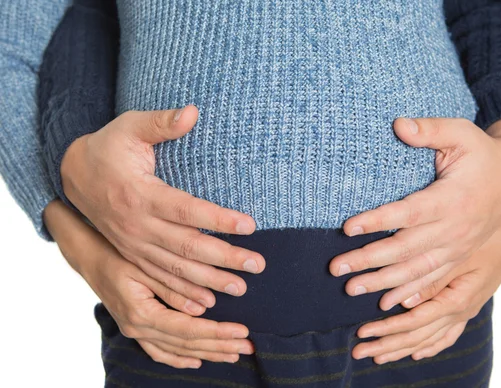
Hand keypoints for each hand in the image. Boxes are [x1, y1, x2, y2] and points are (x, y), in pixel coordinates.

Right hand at [44, 200, 254, 368]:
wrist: (89, 255)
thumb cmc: (117, 254)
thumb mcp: (145, 265)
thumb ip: (172, 286)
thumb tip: (204, 306)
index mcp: (141, 314)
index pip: (188, 330)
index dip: (217, 332)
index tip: (243, 331)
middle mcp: (138, 329)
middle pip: (187, 344)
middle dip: (220, 345)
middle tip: (249, 346)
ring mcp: (135, 332)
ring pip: (177, 350)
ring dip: (207, 352)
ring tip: (233, 354)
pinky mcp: (135, 329)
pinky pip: (161, 351)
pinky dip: (180, 357)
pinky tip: (197, 361)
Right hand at [61, 105, 265, 306]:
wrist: (74, 175)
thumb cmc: (108, 148)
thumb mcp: (129, 127)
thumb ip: (160, 122)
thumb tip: (193, 111)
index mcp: (141, 194)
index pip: (186, 210)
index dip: (218, 219)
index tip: (250, 225)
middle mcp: (137, 225)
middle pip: (187, 247)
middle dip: (224, 258)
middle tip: (258, 264)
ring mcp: (133, 245)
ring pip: (176, 269)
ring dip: (210, 281)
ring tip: (242, 287)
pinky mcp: (132, 255)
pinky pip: (159, 279)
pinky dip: (182, 294)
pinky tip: (206, 303)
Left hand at [329, 118, 500, 309]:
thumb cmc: (481, 152)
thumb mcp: (461, 133)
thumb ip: (430, 129)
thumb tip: (398, 124)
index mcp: (452, 198)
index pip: (409, 213)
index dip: (378, 221)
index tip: (347, 227)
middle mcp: (455, 229)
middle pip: (406, 249)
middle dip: (369, 259)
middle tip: (336, 268)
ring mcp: (458, 247)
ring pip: (416, 271)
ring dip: (382, 282)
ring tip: (351, 288)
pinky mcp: (458, 256)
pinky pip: (432, 280)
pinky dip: (409, 293)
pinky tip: (386, 304)